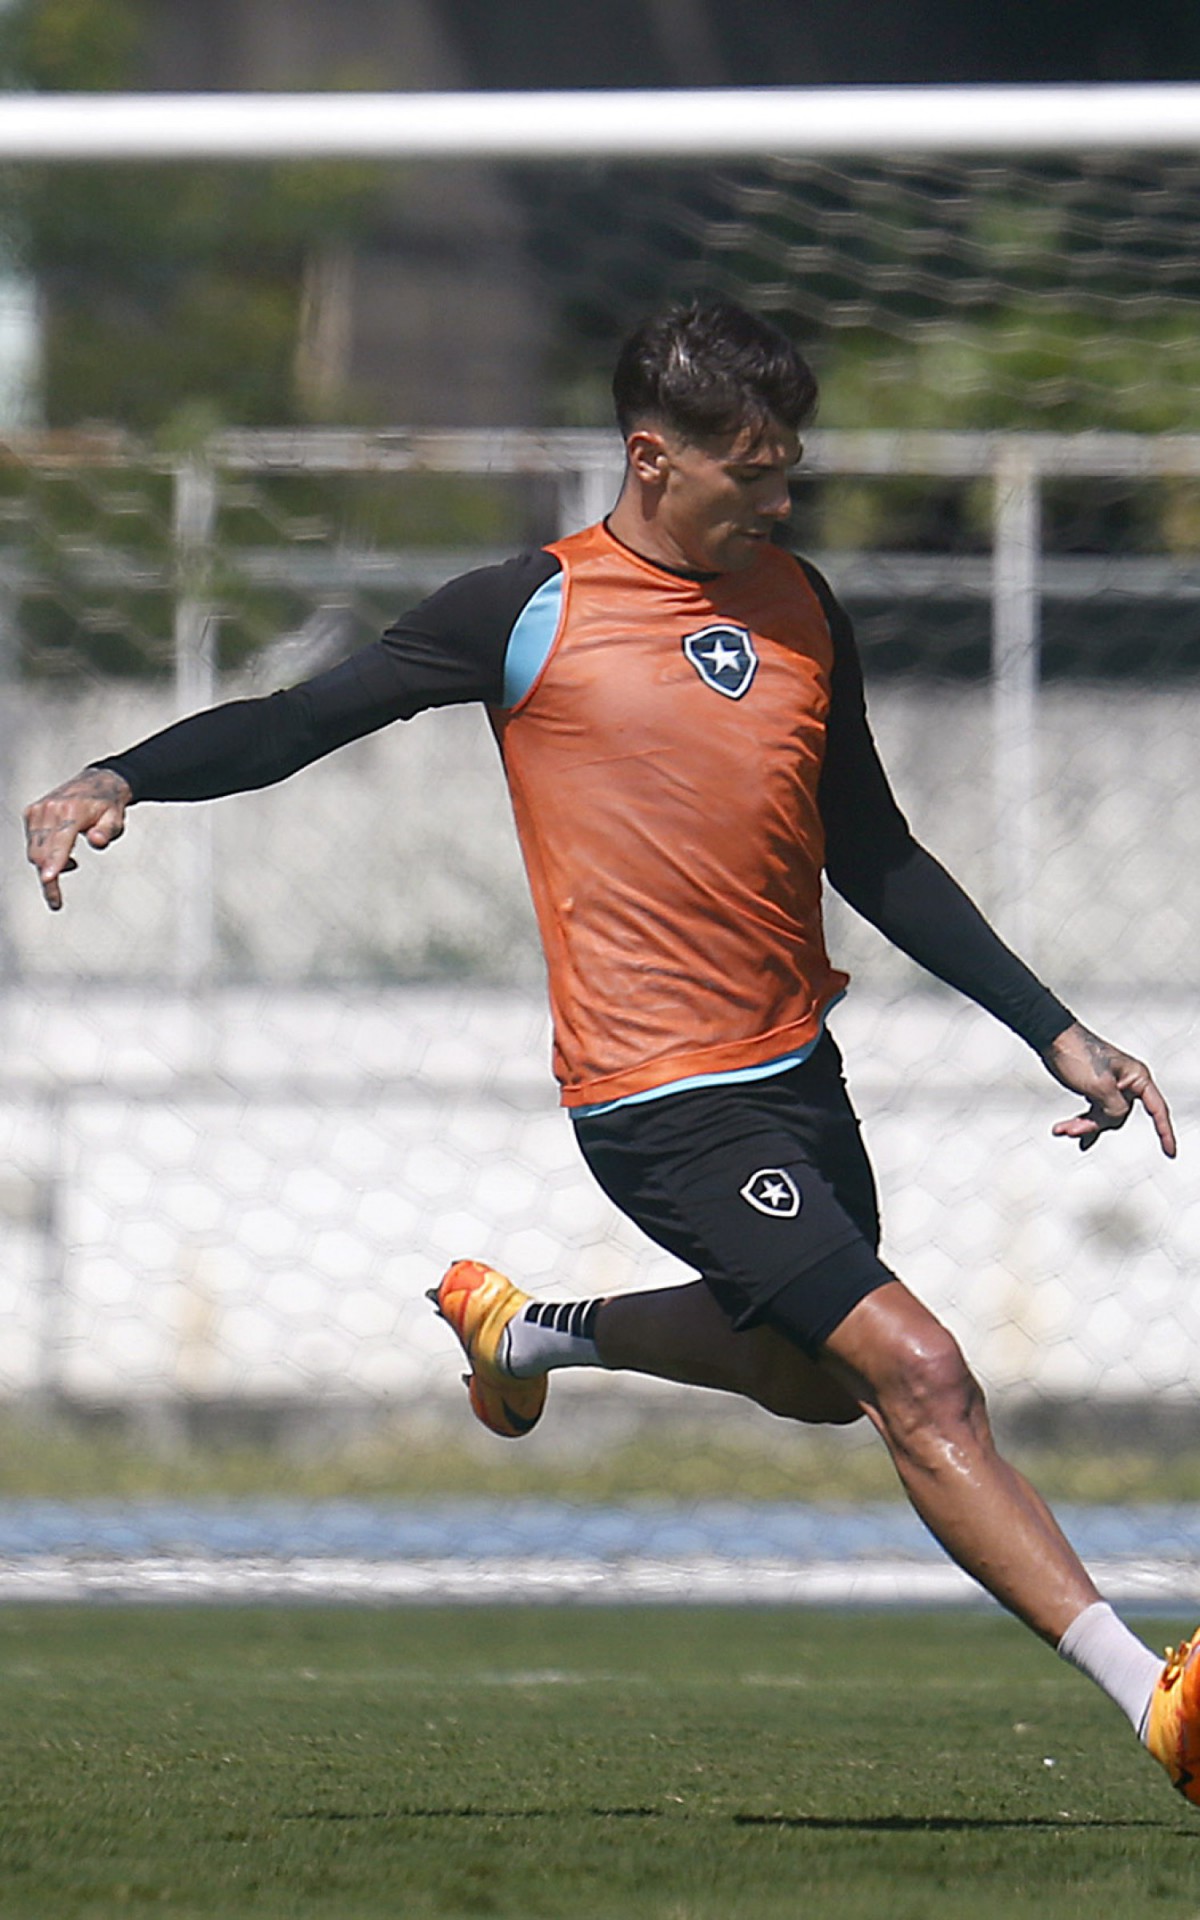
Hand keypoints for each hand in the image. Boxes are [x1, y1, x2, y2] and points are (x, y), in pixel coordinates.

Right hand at [23, 767, 132, 910]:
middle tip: (56, 901)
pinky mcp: (31, 813)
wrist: (96, 782)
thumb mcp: (116, 820)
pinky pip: (32, 843)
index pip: (60, 841)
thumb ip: (106, 832)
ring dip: (47, 867)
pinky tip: (63, 854)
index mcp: (71, 810)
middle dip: (48, 879)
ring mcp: (38, 810)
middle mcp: (50, 809)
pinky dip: (44, 855)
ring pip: (34, 851)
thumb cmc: (108, 805)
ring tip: (72, 864)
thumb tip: (97, 841)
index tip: (48, 880)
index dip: (54, 863)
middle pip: (42, 853)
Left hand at [1042, 1021, 1175, 1158]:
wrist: (1051, 1040)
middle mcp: (1127, 1082)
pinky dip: (1080, 1121)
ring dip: (1083, 1124)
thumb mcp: (1100, 1086)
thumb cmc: (1077, 1053)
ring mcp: (1110, 1086)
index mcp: (1136, 1077)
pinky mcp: (1095, 1089)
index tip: (1170, 1151)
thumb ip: (1114, 1109)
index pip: (1157, 1109)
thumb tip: (1115, 1119)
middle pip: (1120, 1116)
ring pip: (1103, 1117)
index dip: (1165, 1132)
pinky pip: (1092, 1112)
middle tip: (1075, 1128)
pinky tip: (1066, 1128)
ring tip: (1064, 1128)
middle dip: (1096, 1124)